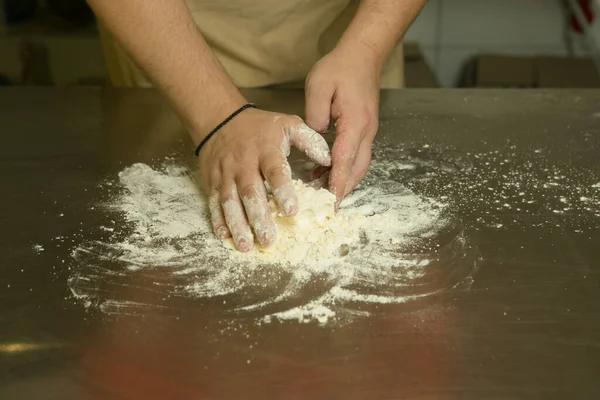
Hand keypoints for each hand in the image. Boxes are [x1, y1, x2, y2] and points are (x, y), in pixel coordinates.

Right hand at [197, 108, 330, 251]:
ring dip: (237, 225)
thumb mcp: (287, 124)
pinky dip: (217, 220)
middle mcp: (244, 164)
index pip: (275, 171)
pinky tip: (224, 236)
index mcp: (265, 150)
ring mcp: (225, 174)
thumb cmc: (259, 126)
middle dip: (259, 217)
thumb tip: (330, 160)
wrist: (219, 119)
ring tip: (247, 245)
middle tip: (269, 239)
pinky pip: (213, 203)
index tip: (292, 211)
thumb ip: (310, 140)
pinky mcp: (211, 182)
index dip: (283, 191)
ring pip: (230, 202)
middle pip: (250, 192)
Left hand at [305, 44, 380, 205]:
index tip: (332, 200)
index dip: (338, 181)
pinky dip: (344, 168)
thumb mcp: (318, 86)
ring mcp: (368, 131)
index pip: (346, 159)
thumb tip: (313, 141)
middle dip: (344, 188)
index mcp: (355, 123)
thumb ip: (314, 115)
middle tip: (326, 205)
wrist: (363, 55)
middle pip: (358, 169)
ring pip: (359, 165)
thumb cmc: (340, 68)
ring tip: (322, 193)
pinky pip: (356, 155)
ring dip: (344, 180)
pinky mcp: (364, 130)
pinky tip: (325, 173)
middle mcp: (366, 131)